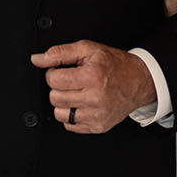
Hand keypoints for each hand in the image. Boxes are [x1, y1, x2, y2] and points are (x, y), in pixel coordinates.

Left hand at [33, 40, 155, 133]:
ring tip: (77, 93)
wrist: (139, 81)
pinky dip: (72, 115)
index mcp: (92, 76)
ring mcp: (96, 114)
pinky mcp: (98, 126)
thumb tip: (38, 59)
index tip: (64, 71)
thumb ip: (60, 53)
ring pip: (59, 114)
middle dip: (59, 88)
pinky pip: (70, 126)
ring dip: (64, 103)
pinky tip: (83, 105)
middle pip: (54, 97)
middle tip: (72, 82)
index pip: (53, 80)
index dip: (54, 73)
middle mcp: (95, 98)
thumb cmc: (114, 65)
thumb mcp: (88, 49)